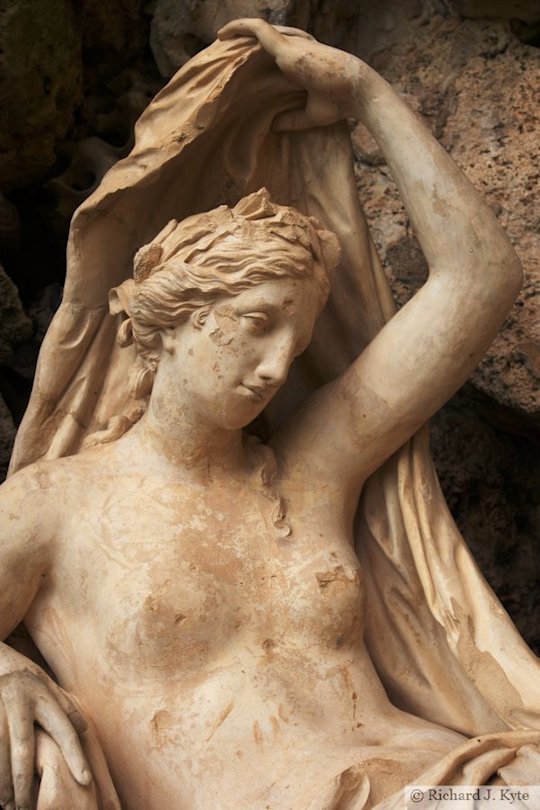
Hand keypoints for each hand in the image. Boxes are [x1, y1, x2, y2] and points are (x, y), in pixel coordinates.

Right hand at [0, 669, 89, 809]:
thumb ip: (64, 706)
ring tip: (8, 805)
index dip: (76, 756)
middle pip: (24, 750)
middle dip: (24, 783)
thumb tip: (85, 729)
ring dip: (2, 784)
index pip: (64, 729)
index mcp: (44, 695)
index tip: (85, 780)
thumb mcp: (48, 683)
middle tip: (28, 808)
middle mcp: (20, 701)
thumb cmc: (25, 675)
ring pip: (0, 754)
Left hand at [218, 18, 364, 128]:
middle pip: (261, 40)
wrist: (356, 92)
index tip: (236, 67)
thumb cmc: (339, 103)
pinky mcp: (287, 46)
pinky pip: (257, 30)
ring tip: (217, 40)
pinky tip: (222, 34)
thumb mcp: (310, 115)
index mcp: (299, 63)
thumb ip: (291, 119)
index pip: (271, 55)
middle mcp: (294, 49)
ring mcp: (291, 45)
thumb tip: (272, 126)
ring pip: (256, 31)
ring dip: (236, 34)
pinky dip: (240, 28)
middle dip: (240, 44)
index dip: (252, 58)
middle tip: (220, 53)